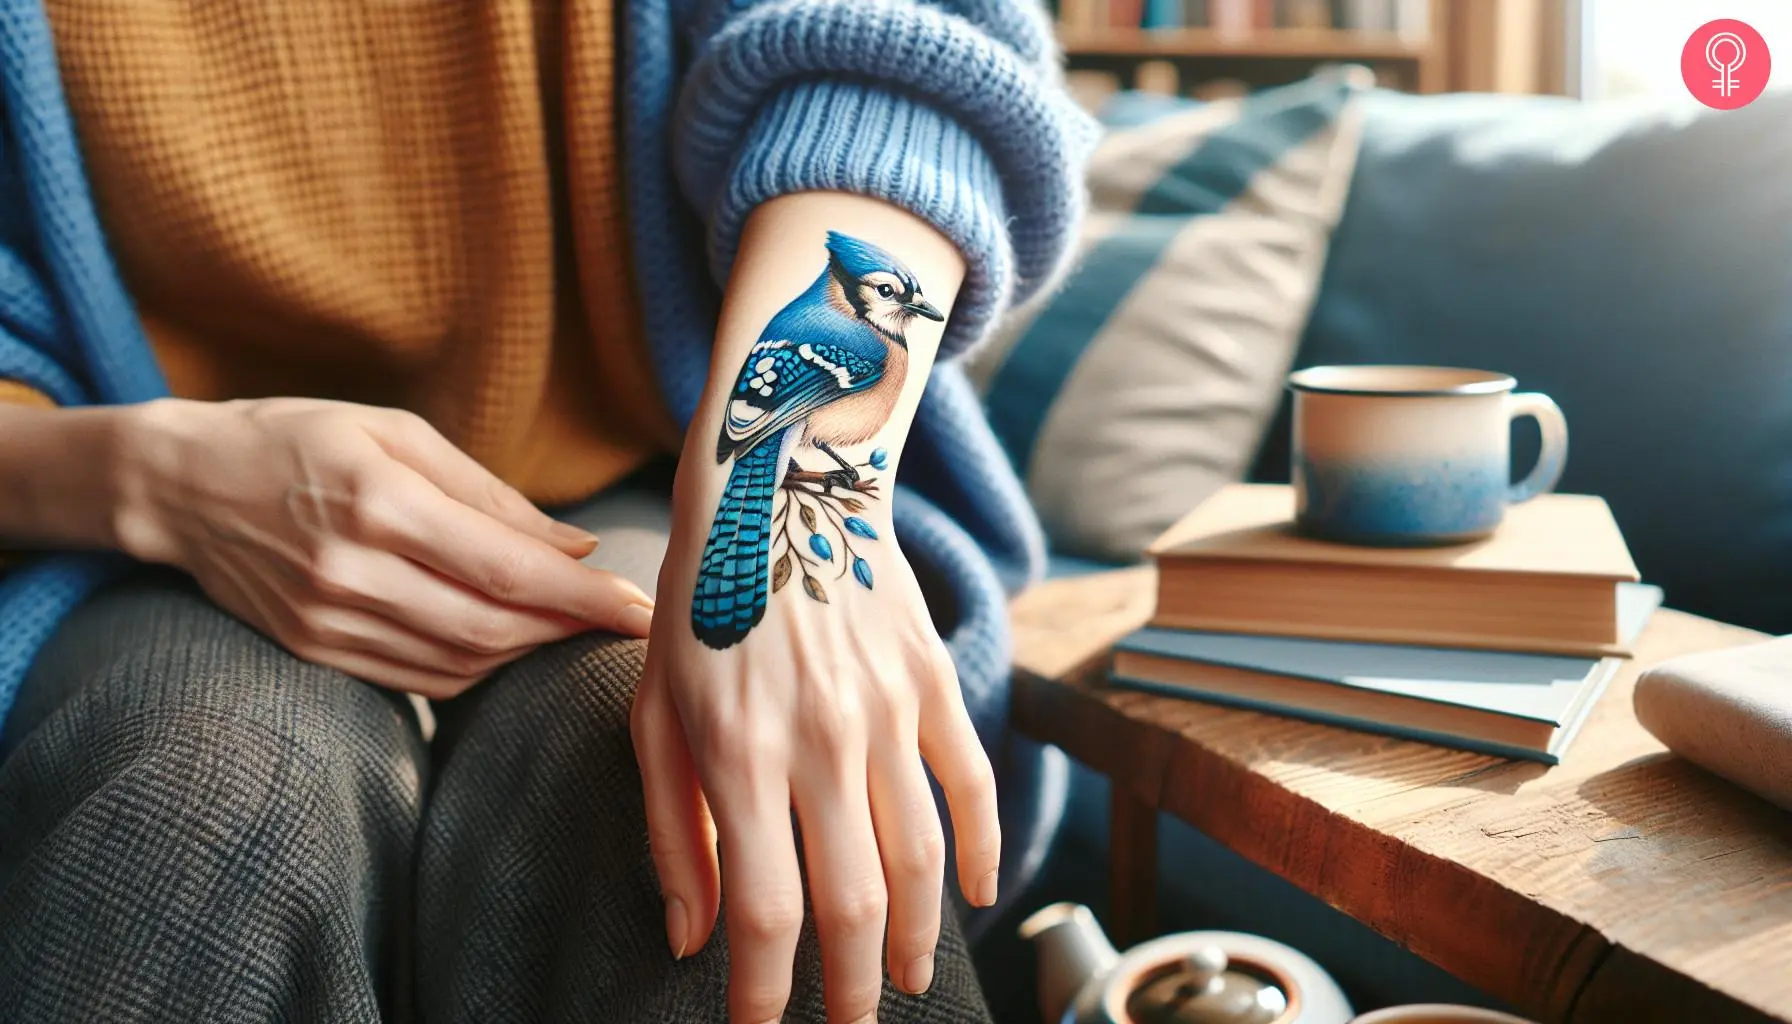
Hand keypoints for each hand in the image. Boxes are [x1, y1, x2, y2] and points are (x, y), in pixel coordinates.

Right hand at [117, 397, 654, 696]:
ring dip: (530, 651)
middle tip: (623, 622)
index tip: (643, 611)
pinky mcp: (316, 652)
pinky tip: (509, 641)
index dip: (586, 598)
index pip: (508, 570)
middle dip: (570, 631)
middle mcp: (353, 571)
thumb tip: (576, 547)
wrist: (180, 486)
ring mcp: (329, 621)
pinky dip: (479, 667)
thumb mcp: (396, 433)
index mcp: (380, 503)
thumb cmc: (300, 438)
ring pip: (463, 661)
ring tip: (571, 625)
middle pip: (493, 627)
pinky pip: (422, 679)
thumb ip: (490, 496)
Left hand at [631, 500, 998, 1022]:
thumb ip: (671, 828)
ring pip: (922, 859)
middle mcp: (822, 739)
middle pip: (854, 905)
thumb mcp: (653, 709)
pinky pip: (973, 784)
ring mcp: (890, 709)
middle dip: (850, 991)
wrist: (782, 480)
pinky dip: (984, 850)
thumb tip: (691, 938)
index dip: (764, 995)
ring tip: (902, 981)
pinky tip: (978, 896)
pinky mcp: (934, 680)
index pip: (764, 913)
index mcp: (739, 752)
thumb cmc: (700, 602)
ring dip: (916, 938)